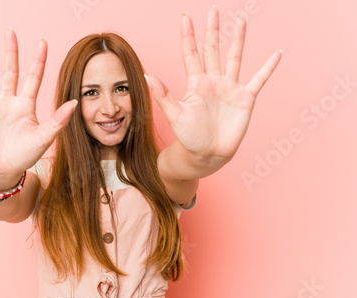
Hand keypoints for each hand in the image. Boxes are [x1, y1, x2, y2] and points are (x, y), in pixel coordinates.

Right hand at [0, 29, 76, 188]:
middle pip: (9, 72)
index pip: (33, 78)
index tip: (43, 42)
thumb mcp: (44, 138)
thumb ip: (58, 121)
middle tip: (10, 32)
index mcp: (25, 106)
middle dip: (10, 53)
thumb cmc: (25, 156)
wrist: (4, 172)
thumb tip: (75, 103)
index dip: (38, 60)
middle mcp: (8, 102)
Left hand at [146, 6, 281, 171]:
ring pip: (235, 58)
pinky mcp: (245, 99)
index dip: (188, 36)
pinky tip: (277, 53)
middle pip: (213, 49)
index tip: (185, 17)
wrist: (207, 154)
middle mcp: (213, 81)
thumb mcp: (174, 115)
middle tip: (214, 10)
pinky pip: (259, 79)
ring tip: (241, 21)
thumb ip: (163, 95)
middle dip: (213, 30)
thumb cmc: (189, 137)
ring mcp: (230, 88)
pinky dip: (268, 67)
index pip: (191, 53)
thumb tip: (148, 75)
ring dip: (238, 40)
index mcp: (195, 83)